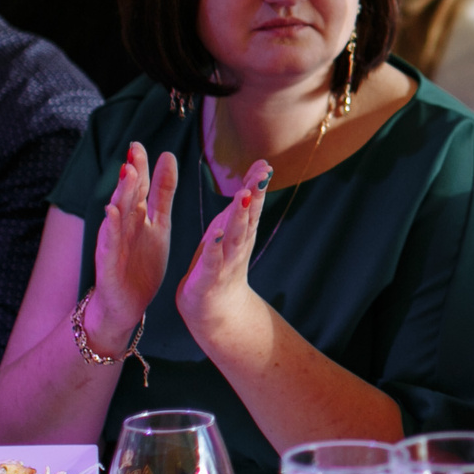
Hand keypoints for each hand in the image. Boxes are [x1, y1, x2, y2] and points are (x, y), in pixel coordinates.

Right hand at [92, 143, 179, 332]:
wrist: (127, 304)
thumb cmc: (141, 263)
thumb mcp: (159, 224)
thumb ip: (163, 193)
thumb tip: (167, 156)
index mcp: (137, 217)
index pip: (139, 187)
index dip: (140, 166)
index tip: (140, 144)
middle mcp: (123, 226)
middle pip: (127, 196)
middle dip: (131, 174)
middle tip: (134, 150)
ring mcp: (114, 244)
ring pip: (117, 216)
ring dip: (122, 195)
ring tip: (127, 174)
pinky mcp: (109, 264)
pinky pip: (110, 244)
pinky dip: (110, 229)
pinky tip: (111, 213)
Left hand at [177, 160, 272, 344]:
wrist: (214, 309)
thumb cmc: (221, 263)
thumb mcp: (233, 228)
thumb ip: (245, 203)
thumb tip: (260, 170)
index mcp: (240, 232)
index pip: (252, 205)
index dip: (258, 185)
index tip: (265, 164)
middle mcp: (237, 245)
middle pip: (248, 217)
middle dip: (255, 196)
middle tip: (261, 175)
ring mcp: (225, 262)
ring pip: (234, 236)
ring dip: (240, 217)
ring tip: (243, 196)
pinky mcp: (208, 278)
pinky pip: (213, 261)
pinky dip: (216, 248)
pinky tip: (217, 233)